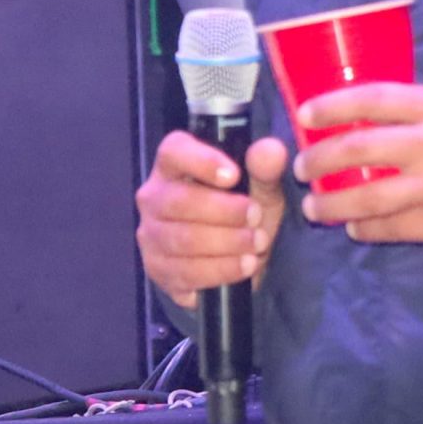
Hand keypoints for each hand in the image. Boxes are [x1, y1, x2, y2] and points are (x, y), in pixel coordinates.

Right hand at [136, 130, 290, 309]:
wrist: (238, 259)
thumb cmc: (242, 212)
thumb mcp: (262, 188)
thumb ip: (265, 168)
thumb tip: (271, 151)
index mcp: (173, 165)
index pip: (173, 152)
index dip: (201, 162)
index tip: (234, 175)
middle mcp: (154, 197)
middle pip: (178, 201)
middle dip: (223, 211)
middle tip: (256, 217)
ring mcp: (151, 235)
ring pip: (182, 239)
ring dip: (226, 242)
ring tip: (258, 242)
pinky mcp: (158, 269)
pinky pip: (186, 272)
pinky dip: (221, 269)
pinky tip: (245, 265)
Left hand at [295, 83, 422, 245]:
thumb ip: (418, 109)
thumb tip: (364, 114)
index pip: (372, 99)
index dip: (332, 105)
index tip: (304, 114)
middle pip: (359, 149)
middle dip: (319, 160)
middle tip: (301, 168)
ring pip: (369, 198)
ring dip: (333, 204)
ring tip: (315, 208)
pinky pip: (395, 229)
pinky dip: (367, 229)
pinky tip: (353, 228)